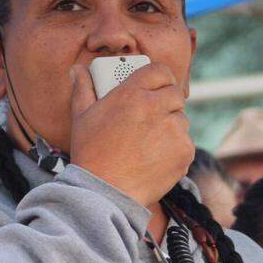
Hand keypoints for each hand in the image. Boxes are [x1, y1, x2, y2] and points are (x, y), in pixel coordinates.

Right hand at [68, 62, 193, 206]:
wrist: (105, 192)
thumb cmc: (91, 153)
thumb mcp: (81, 117)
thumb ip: (83, 88)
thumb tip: (77, 70)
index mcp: (130, 93)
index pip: (159, 70)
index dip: (159, 77)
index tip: (157, 86)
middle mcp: (154, 106)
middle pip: (174, 94)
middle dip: (166, 103)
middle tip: (152, 117)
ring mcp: (172, 129)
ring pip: (181, 120)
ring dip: (170, 127)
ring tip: (149, 144)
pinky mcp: (184, 150)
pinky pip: (185, 142)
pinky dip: (175, 150)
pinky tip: (155, 159)